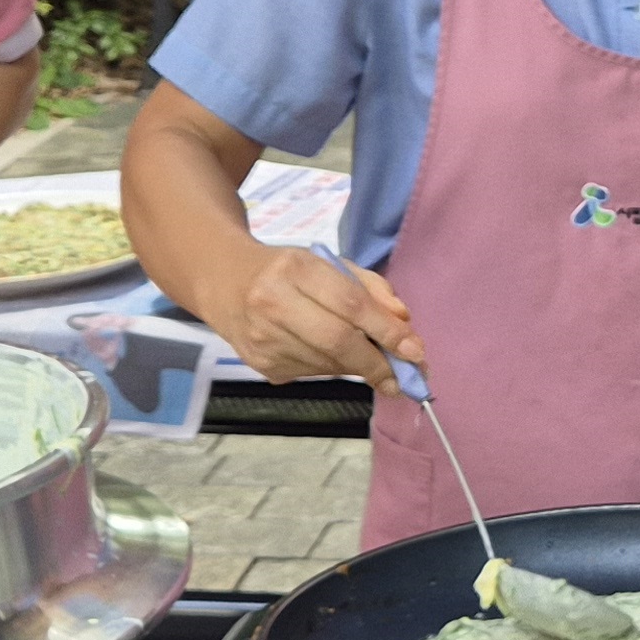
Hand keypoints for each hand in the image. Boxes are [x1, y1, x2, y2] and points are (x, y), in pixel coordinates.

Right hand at [209, 244, 423, 387]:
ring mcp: (263, 339)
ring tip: (373, 360)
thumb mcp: (328, 264)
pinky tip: (333, 356)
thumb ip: (370, 288)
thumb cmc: (287, 271)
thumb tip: (403, 323)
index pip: (350, 304)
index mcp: (294, 269)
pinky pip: (313, 374)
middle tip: (406, 376)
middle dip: (378, 363)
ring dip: (359, 367)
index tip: (415, 350)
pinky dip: (334, 368)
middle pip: (338, 341)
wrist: (224, 283)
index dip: (386, 331)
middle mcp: (272, 304)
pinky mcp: (261, 365)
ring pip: (328, 364)